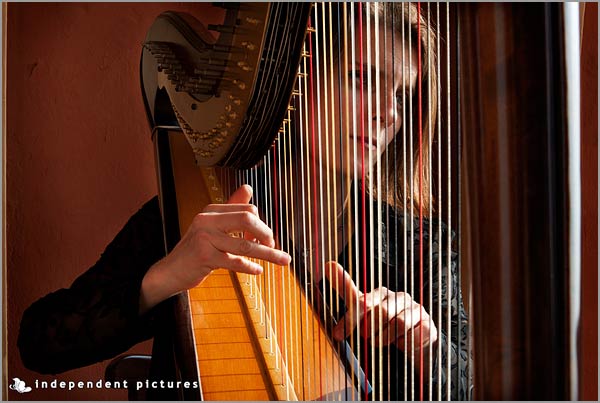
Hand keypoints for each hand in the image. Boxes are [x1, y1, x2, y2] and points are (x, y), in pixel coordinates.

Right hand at [140, 185, 290, 312]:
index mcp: (212, 210)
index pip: (247, 210)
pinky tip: (258, 271)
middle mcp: (207, 220)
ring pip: (245, 244)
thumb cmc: (196, 249)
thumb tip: (248, 188)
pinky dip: (249, 267)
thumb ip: (232, 209)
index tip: (266, 239)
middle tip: (274, 246)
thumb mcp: (213, 226)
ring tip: (282, 260)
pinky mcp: (204, 256)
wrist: (171, 270)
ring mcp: (204, 237)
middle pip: (247, 219)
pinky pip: (234, 261)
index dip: (262, 225)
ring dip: (268, 254)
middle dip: (266, 234)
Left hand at [325, 261, 436, 350]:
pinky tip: (402, 343)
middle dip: (369, 330)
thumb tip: (328, 263)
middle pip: (379, 313)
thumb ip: (346, 289)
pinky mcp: (428, 324)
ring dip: (385, 338)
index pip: (362, 302)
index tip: (337, 334)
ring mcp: (415, 309)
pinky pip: (414, 334)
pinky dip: (404, 342)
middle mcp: (399, 297)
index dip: (349, 319)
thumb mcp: (361, 309)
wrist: (411, 341)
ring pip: (397, 323)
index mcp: (381, 293)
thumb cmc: (382, 323)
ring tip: (382, 342)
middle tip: (367, 337)